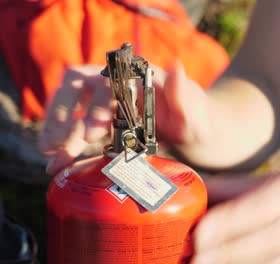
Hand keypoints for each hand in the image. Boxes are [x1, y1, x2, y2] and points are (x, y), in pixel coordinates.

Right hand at [39, 63, 208, 174]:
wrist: (192, 128)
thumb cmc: (195, 118)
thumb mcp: (195, 109)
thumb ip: (184, 93)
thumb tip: (176, 67)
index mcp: (139, 75)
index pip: (111, 82)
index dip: (99, 105)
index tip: (95, 131)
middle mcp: (117, 81)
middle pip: (80, 87)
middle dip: (66, 115)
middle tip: (61, 146)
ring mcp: (105, 97)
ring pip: (71, 105)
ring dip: (58, 129)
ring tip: (50, 156)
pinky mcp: (99, 117)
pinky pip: (75, 125)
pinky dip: (64, 141)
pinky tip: (56, 160)